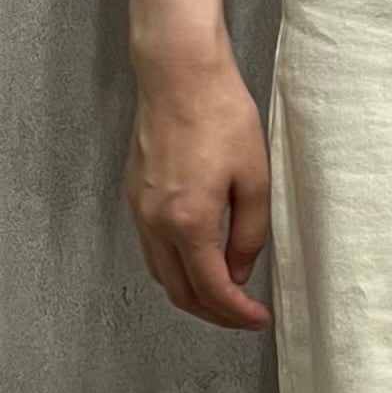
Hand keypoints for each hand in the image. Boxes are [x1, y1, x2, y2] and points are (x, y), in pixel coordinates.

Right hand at [122, 46, 273, 330]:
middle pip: (180, 292)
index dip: (238, 313)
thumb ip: (249, 235)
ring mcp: (139, 209)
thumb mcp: (254, 180)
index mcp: (188, 222)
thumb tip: (239, 272)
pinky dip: (175, 268)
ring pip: (161, 274)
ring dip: (193, 293)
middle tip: (243, 316)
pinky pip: (151, 249)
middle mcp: (155, 221)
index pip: (212, 289)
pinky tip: (199, 262)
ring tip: (225, 295)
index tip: (258, 319)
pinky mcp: (133, 194)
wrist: (179, 73)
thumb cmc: (220, 115)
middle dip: (214, 313)